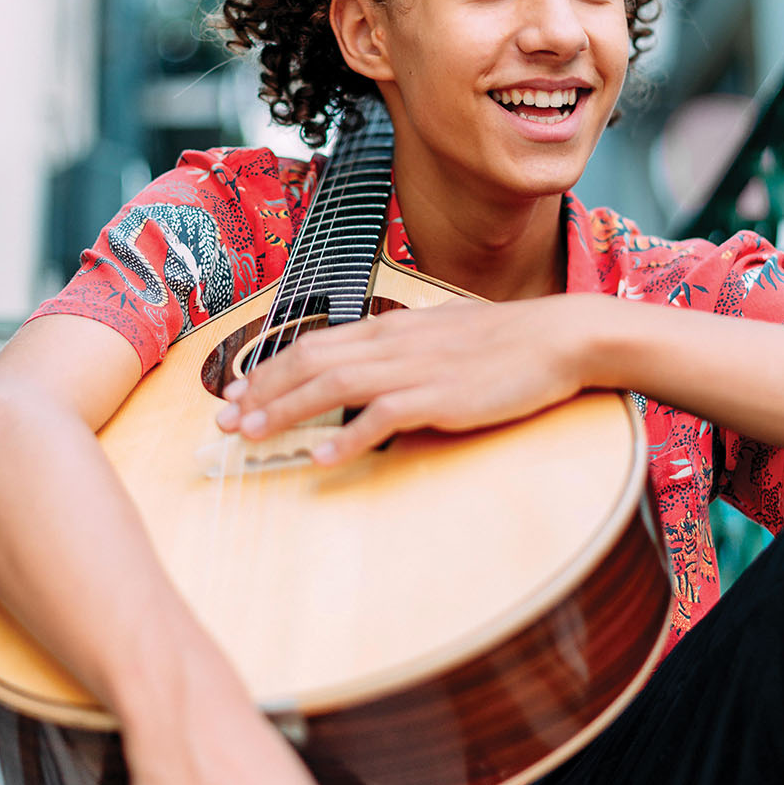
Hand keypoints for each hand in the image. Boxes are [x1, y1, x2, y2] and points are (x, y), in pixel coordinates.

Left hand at [215, 295, 602, 465]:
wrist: (559, 338)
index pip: (315, 342)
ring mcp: (413, 369)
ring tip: (249, 435)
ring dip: (283, 411)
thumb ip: (406, 347)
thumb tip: (377, 365)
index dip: (271, 367)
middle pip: (309, 361)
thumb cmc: (509, 340)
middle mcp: (393, 343)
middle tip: (223, 420)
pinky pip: (379, 418)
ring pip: (330, 386)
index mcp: (392, 328)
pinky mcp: (437, 397)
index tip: (240, 390)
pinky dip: (344, 437)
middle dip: (261, 391)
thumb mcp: (445, 333)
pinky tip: (319, 456)